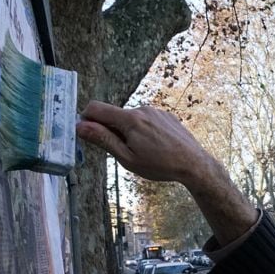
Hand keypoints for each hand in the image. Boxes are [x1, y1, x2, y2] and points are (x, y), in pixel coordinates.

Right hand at [76, 102, 210, 183]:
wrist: (193, 163)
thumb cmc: (160, 165)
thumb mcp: (127, 158)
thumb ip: (103, 139)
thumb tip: (80, 126)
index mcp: (130, 119)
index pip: (95, 108)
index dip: (86, 119)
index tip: (88, 134)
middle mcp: (141, 109)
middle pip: (114, 115)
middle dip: (110, 130)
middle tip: (123, 152)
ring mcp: (155, 111)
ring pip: (130, 118)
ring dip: (128, 131)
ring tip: (143, 151)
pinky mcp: (165, 115)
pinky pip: (145, 119)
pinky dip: (143, 130)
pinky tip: (155, 145)